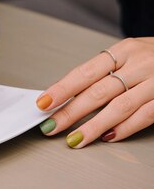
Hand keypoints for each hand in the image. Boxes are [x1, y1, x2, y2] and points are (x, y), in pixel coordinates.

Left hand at [36, 37, 153, 146]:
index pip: (86, 71)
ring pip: (119, 107)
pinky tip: (108, 137)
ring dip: (94, 126)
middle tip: (52, 126)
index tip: (44, 102)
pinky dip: (124, 128)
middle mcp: (139, 64)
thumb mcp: (131, 54)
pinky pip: (144, 116)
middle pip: (98, 91)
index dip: (63, 88)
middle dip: (71, 111)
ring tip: (75, 139)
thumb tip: (70, 91)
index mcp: (124, 50)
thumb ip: (107, 70)